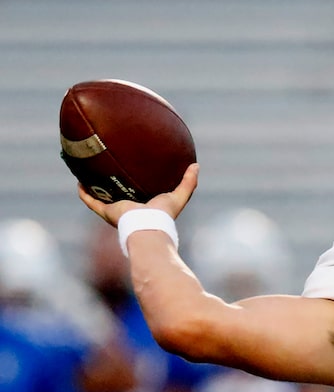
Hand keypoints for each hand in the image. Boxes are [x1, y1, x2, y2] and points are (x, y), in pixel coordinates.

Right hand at [78, 163, 199, 226]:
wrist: (149, 227)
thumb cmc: (164, 215)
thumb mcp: (178, 195)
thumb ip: (188, 182)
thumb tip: (196, 165)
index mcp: (144, 206)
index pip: (139, 193)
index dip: (135, 184)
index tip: (133, 171)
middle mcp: (129, 209)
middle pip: (118, 194)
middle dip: (113, 184)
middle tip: (108, 168)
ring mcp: (116, 211)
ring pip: (101, 197)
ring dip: (94, 187)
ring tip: (89, 172)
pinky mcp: (106, 212)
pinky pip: (91, 201)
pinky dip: (84, 193)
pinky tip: (78, 181)